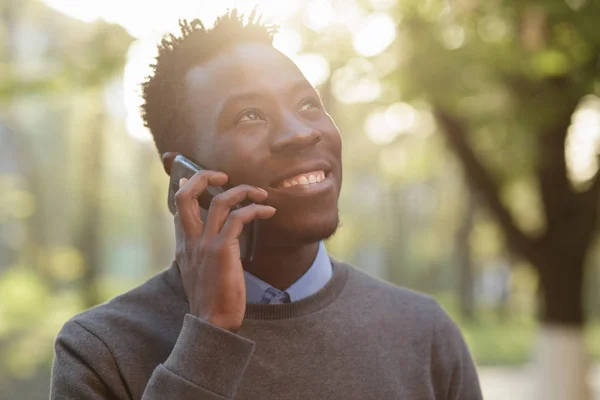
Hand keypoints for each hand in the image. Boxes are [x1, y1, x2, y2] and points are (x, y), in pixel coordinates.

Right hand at [174, 171, 275, 332]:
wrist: (212, 323)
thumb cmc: (211, 300)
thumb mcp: (197, 273)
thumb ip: (199, 254)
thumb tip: (209, 243)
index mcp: (183, 245)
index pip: (177, 207)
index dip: (187, 186)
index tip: (196, 177)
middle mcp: (190, 240)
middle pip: (186, 195)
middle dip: (205, 176)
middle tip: (224, 175)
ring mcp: (205, 243)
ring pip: (218, 201)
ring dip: (242, 191)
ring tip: (260, 193)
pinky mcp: (222, 249)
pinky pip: (238, 218)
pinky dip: (255, 210)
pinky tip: (268, 212)